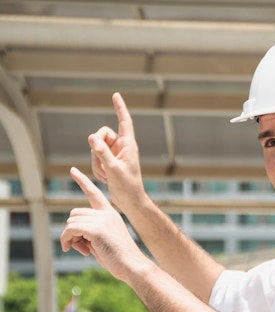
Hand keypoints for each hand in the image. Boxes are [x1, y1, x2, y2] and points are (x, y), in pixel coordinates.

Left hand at [61, 167, 149, 280]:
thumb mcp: (104, 240)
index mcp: (111, 214)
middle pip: (75, 213)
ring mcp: (102, 220)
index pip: (94, 193)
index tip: (73, 170)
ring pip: (71, 221)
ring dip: (70, 237)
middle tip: (80, 246)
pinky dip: (67, 240)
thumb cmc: (119, 258)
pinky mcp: (96, 229)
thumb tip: (71, 231)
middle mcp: (107, 214)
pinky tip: (75, 250)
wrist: (133, 265)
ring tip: (82, 249)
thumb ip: (91, 231)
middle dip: (72, 230)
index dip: (82, 181)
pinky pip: (70, 230)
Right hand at [89, 92, 145, 212]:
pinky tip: (105, 179)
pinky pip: (95, 158)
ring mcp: (115, 153)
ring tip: (106, 176)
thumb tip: (92, 137)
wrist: (130, 201)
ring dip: (96, 162)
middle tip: (101, 163)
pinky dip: (96, 168)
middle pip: (101, 135)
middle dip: (96, 149)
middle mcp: (122, 146)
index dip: (120, 108)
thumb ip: (102, 153)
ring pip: (96, 148)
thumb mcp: (113, 169)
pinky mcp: (110, 161)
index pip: (124, 121)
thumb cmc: (127, 186)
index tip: (116, 95)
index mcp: (129, 145)